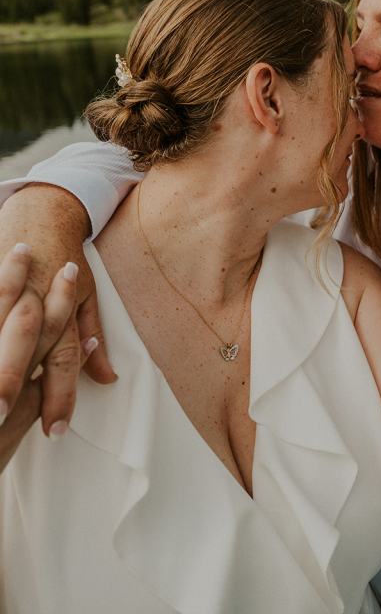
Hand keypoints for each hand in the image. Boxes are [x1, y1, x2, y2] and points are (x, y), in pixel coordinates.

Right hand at [0, 187, 115, 435]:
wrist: (43, 211)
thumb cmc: (67, 259)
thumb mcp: (86, 295)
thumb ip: (91, 336)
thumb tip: (108, 378)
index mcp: (60, 310)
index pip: (62, 358)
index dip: (60, 395)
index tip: (54, 431)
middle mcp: (33, 303)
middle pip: (24, 346)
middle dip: (12, 383)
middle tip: (3, 419)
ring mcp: (8, 291)